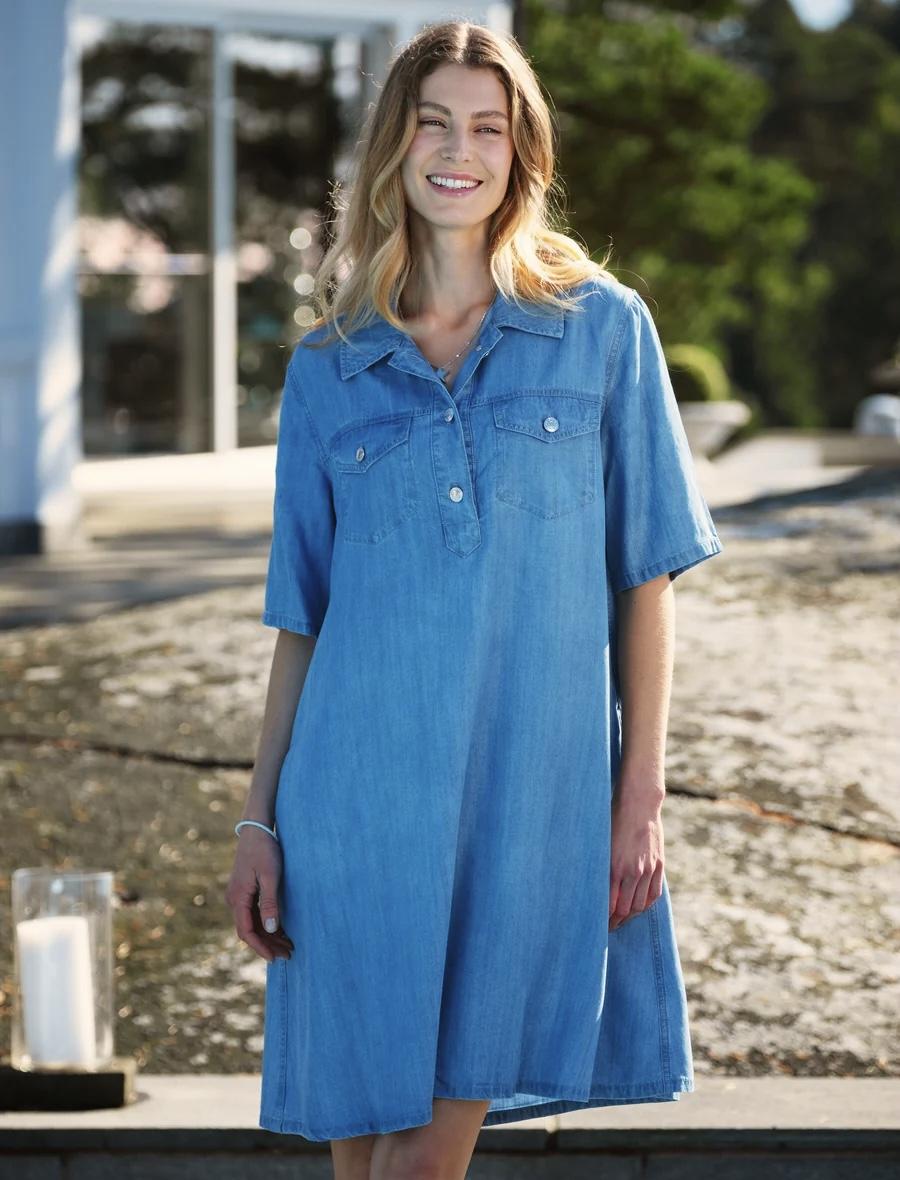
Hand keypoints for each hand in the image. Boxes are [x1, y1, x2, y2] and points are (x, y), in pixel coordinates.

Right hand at [225, 827, 293, 961]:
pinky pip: (253, 914)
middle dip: (267, 945)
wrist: (256, 829)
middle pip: (249, 930)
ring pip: (252, 924)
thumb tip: (270, 929)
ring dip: (268, 936)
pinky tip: (280, 931)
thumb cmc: (265, 850)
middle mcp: (234, 899)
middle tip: (288, 955)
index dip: (261, 947)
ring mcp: (238, 896)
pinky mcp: (245, 891)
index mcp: (238, 898)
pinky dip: (266, 924)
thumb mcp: (270, 876)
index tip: (275, 958)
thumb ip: (269, 903)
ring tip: (287, 946)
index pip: (247, 932)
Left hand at [608, 782, 664, 931]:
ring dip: (630, 916)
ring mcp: (648, 870)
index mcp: (614, 867)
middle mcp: (632, 872)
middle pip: (625, 909)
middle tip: (608, 927)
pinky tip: (638, 908)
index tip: (597, 924)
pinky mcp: (658, 866)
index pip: (610, 905)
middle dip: (616, 921)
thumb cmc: (613, 821)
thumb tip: (593, 887)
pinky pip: (653, 894)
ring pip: (640, 905)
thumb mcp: (602, 844)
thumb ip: (601, 867)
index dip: (604, 919)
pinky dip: (645, 905)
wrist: (638, 805)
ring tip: (621, 920)